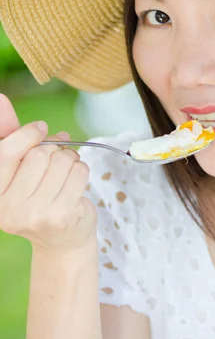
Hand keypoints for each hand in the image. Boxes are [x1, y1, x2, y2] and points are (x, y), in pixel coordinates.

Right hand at [0, 94, 97, 254]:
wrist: (62, 239)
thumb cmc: (38, 195)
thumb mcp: (19, 167)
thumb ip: (8, 135)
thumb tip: (0, 99)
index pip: (8, 151)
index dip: (28, 133)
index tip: (40, 129)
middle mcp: (8, 208)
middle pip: (39, 155)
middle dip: (54, 148)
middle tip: (59, 154)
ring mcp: (34, 215)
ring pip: (61, 161)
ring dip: (70, 159)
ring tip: (67, 171)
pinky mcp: (61, 216)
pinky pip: (79, 173)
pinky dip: (82, 170)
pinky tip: (75, 183)